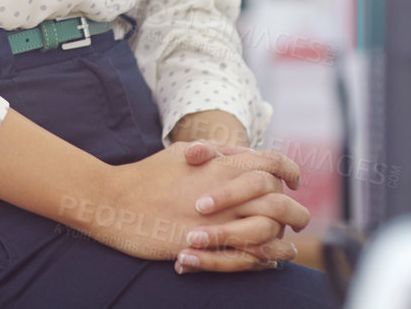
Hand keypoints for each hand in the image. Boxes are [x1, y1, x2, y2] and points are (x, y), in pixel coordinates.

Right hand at [76, 142, 309, 270]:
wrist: (115, 202)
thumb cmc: (148, 176)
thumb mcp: (183, 152)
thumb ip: (217, 152)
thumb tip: (245, 153)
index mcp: (222, 165)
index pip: (273, 163)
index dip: (290, 171)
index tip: (294, 181)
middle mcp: (226, 191)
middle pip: (280, 201)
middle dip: (296, 211)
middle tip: (295, 217)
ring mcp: (218, 220)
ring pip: (270, 232)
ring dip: (283, 241)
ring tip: (286, 245)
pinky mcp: (207, 245)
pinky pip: (248, 256)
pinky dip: (263, 259)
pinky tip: (266, 259)